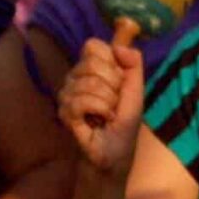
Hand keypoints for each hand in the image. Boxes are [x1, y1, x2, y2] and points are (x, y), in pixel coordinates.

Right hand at [58, 37, 146, 178]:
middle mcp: (77, 77)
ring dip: (107, 102)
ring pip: (88, 84)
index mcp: (94, 68)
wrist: (113, 152)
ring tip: (107, 114)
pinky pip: (80, 102)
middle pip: (92, 63)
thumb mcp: (136, 91)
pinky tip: (96, 121)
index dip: (110, 61)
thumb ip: (134, 65)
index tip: (119, 80)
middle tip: (114, 102)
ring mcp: (67, 93)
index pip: (93, 46)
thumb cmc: (124, 122)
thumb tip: (120, 47)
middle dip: (113, 85)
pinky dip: (97, 112)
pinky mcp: (62, 111)